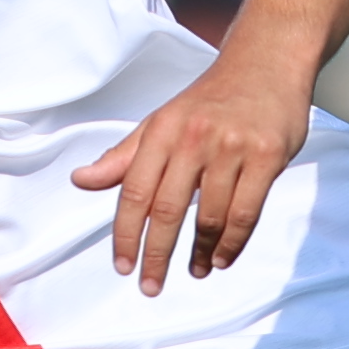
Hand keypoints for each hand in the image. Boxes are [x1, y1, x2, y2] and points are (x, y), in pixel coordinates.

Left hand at [72, 40, 320, 291]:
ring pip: (210, 217)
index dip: (125, 233)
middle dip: (156, 255)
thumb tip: (81, 180)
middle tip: (150, 285)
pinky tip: (222, 257)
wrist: (266, 63)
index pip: (135, 191)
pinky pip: (246, 213)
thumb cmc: (210, 99)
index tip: (123, 265)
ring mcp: (232, 147)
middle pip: (168, 210)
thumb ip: (124, 156)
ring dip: (201, 253)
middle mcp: (193, 137)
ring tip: (196, 270)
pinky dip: (232, 243)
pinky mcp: (267, 156)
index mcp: (162, 129)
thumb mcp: (161, 121)